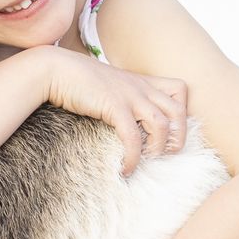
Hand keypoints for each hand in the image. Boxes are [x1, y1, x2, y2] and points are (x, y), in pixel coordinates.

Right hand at [38, 47, 186, 175]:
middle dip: (178, 137)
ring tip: (144, 162)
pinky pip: (134, 137)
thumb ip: (123, 97)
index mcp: (142, 81)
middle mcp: (141, 87)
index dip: (182, 112)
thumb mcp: (110, 86)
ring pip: (161, 125)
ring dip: (156, 149)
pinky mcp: (114, 106)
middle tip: (164, 154)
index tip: (169, 131)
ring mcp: (129, 95)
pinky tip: (125, 168)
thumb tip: (128, 121)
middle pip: (178, 111)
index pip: (180, 90)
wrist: (56, 70)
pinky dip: (133, 157)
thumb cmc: (78, 81)